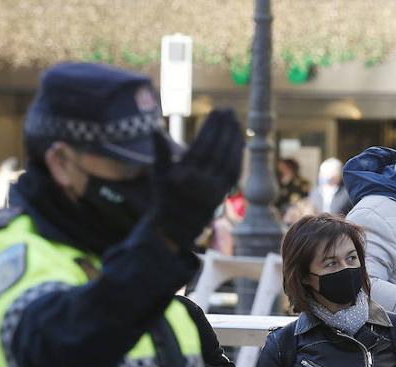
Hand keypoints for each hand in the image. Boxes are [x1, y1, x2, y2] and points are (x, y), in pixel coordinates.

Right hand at [152, 109, 244, 248]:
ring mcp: (215, 191)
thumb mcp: (158, 175)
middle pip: (218, 151)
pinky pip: (235, 171)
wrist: (178, 225)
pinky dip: (238, 155)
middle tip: (228, 111)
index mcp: (184, 177)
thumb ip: (160, 152)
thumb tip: (156, 129)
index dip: (211, 128)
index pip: (202, 147)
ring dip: (234, 139)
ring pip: (229, 160)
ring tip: (235, 121)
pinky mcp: (225, 194)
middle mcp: (202, 185)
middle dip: (224, 129)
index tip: (216, 112)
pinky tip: (240, 140)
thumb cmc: (165, 196)